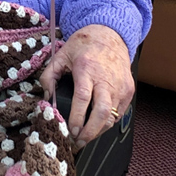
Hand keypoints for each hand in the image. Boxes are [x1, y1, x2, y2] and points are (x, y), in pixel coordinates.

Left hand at [39, 24, 133, 147]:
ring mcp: (120, 86)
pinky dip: (108, 122)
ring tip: (85, 137)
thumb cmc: (84, 44)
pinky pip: (120, 113)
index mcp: (87, 69)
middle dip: (90, 132)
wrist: (110, 35)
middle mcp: (106, 79)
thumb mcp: (61, 54)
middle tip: (78, 141)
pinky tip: (97, 126)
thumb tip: (46, 96)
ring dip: (99, 131)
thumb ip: (49, 75)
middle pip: (102, 112)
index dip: (77, 117)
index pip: (83, 98)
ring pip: (113, 117)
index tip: (71, 130)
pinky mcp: (129, 91)